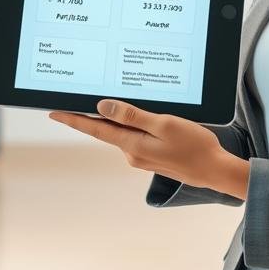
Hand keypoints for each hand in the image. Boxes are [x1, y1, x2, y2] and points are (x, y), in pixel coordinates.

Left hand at [50, 100, 249, 199]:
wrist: (215, 170)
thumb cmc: (194, 146)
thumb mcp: (163, 124)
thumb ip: (132, 116)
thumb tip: (103, 107)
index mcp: (132, 145)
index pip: (95, 129)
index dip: (73, 120)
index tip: (54, 112)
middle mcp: (132, 153)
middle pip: (105, 129)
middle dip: (90, 115)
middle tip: (72, 99)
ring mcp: (141, 156)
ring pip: (121, 132)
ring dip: (114, 118)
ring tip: (105, 100)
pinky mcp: (152, 155)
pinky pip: (134, 135)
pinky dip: (130, 124)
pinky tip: (135, 114)